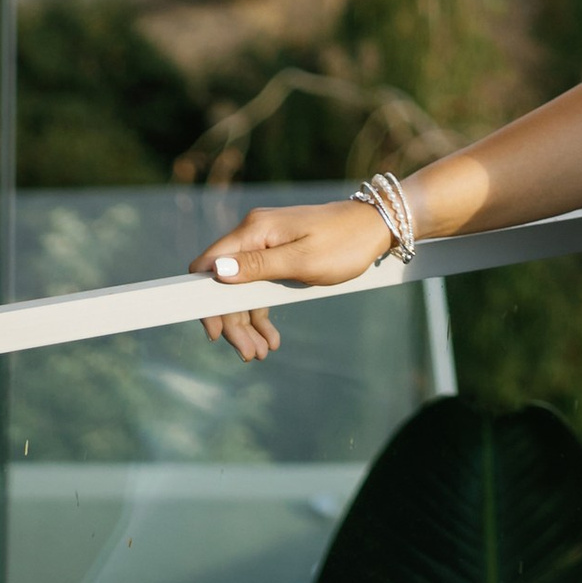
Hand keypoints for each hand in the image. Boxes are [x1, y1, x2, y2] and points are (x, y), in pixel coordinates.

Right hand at [190, 197, 392, 361]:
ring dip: (248, 324)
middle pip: (225, 284)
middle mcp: (254, 235)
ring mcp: (266, 245)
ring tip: (261, 354)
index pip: (209, 265)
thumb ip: (259, 267)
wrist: (376, 227)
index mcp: (254, 230)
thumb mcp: (303, 260)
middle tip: (249, 355)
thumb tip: (216, 270)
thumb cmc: (343, 242)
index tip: (215, 333)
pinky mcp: (279, 255)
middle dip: (233, 322)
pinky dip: (262, 313)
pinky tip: (271, 338)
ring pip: (243, 291)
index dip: (205, 300)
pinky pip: (260, 288)